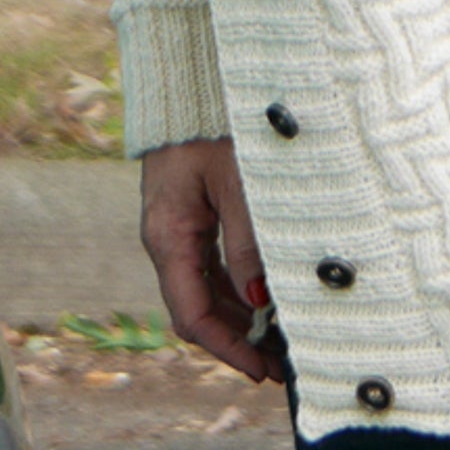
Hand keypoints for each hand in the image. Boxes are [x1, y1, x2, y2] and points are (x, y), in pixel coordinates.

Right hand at [139, 137, 282, 383]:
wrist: (190, 78)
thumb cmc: (214, 123)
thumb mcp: (238, 183)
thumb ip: (249, 243)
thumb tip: (261, 302)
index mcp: (169, 236)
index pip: (191, 315)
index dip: (226, 349)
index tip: (262, 371)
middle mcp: (167, 239)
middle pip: (197, 309)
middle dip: (237, 341)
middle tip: (282, 365)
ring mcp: (178, 228)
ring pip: (205, 290)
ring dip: (239, 318)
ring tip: (280, 340)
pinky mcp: (191, 215)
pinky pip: (210, 265)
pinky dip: (237, 289)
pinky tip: (266, 299)